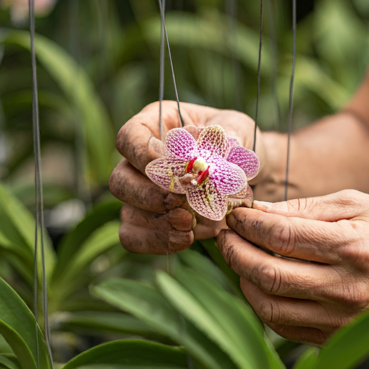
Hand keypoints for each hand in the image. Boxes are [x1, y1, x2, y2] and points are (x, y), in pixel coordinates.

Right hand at [110, 101, 264, 253]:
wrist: (248, 176)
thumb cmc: (236, 143)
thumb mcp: (239, 129)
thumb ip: (229, 134)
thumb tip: (220, 149)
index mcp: (154, 127)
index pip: (129, 138)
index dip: (142, 155)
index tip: (174, 171)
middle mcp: (140, 162)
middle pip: (120, 181)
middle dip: (149, 196)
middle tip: (180, 202)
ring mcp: (142, 195)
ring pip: (126, 213)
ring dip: (157, 222)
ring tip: (189, 224)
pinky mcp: (153, 223)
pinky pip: (135, 237)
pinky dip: (158, 241)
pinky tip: (188, 237)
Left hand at [217, 189, 368, 344]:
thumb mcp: (356, 204)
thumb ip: (304, 208)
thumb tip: (258, 211)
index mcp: (352, 247)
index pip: (282, 237)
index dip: (249, 224)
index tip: (236, 215)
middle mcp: (346, 288)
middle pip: (270, 275)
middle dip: (236, 252)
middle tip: (226, 235)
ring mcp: (340, 318)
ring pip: (270, 306)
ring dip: (243, 280)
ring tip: (239, 257)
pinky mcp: (335, 334)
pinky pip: (283, 326)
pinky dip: (262, 303)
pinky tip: (259, 282)